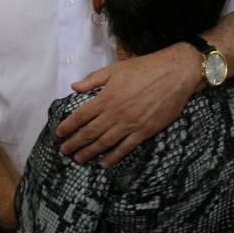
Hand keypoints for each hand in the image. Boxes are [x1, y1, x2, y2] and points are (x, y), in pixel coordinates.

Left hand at [56, 43, 201, 166]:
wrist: (175, 74)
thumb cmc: (143, 69)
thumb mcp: (114, 69)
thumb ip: (92, 80)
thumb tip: (73, 87)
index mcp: (106, 98)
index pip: (81, 116)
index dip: (68, 126)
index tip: (58, 133)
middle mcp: (115, 113)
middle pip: (90, 132)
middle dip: (75, 143)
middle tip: (64, 151)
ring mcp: (130, 124)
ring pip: (105, 143)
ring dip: (90, 152)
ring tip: (78, 159)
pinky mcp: (145, 131)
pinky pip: (126, 148)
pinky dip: (113, 157)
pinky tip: (104, 163)